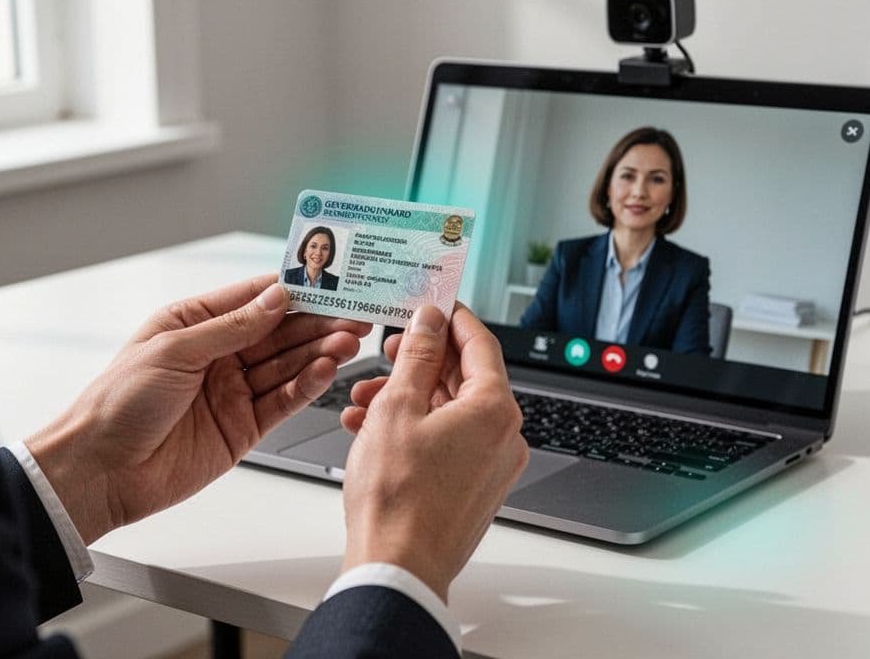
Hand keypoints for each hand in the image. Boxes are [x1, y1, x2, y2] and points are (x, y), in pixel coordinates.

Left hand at [26, 275, 371, 542]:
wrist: (102, 469)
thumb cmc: (118, 402)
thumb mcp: (175, 350)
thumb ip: (232, 327)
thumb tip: (276, 299)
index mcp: (194, 323)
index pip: (254, 298)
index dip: (294, 290)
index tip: (331, 282)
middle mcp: (217, 355)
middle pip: (279, 332)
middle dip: (317, 322)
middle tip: (354, 315)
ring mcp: (232, 391)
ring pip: (286, 365)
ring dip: (318, 352)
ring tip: (348, 341)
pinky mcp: (243, 428)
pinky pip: (282, 401)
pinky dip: (306, 386)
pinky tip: (325, 371)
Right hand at [338, 304, 527, 601]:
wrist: (397, 568)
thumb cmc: (397, 498)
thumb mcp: (397, 407)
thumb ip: (417, 356)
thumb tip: (430, 320)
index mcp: (495, 409)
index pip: (480, 342)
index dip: (451, 317)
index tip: (431, 302)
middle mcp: (505, 436)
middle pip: (465, 377)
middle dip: (420, 361)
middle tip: (388, 351)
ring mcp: (493, 466)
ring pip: (451, 411)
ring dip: (409, 397)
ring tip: (364, 399)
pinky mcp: (476, 488)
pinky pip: (449, 441)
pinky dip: (416, 428)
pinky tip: (372, 430)